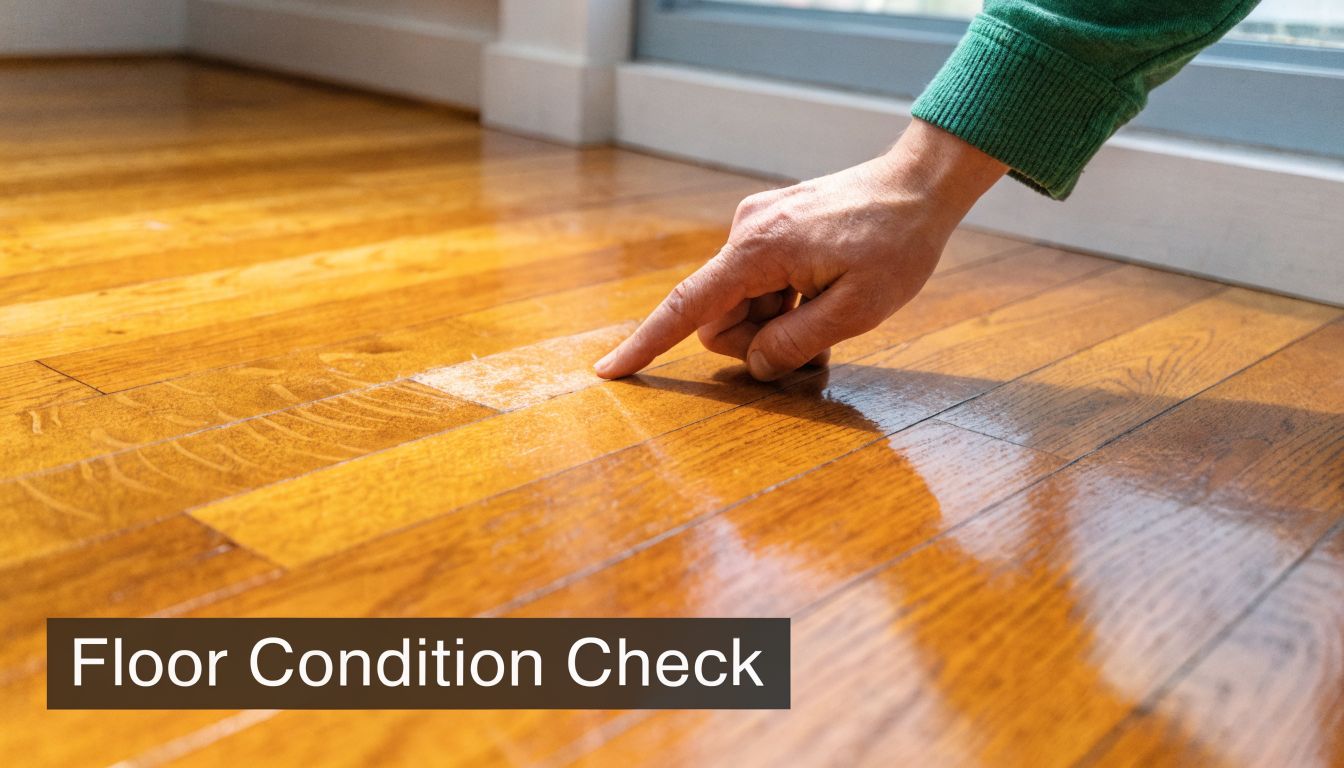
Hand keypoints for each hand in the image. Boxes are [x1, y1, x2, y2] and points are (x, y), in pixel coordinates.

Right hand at [593, 119, 1007, 381]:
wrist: (922, 183)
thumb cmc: (897, 244)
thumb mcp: (857, 310)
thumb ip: (795, 343)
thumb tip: (753, 364)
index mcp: (759, 250)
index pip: (687, 307)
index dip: (647, 345)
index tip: (609, 372)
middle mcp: (746, 232)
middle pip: (720, 319)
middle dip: (757, 343)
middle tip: (817, 348)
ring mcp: (757, 226)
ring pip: (742, 305)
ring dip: (777, 325)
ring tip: (831, 317)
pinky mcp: (772, 227)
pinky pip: (760, 285)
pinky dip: (785, 304)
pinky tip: (826, 296)